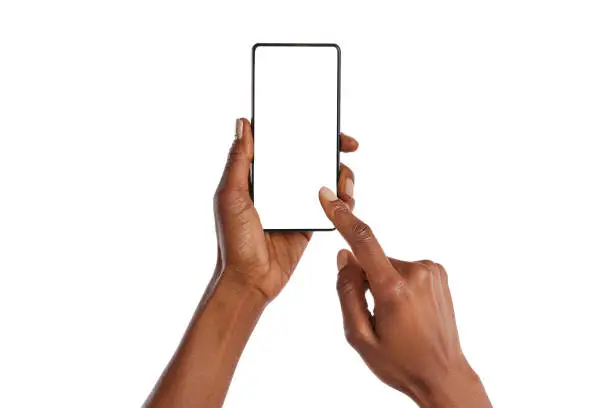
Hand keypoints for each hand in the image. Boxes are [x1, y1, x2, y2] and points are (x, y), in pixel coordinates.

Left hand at [214, 118, 357, 300]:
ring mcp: (296, 203)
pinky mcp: (310, 221)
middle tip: (349, 145)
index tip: (320, 121)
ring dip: (340, 173)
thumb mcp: (231, 195)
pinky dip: (343, 198)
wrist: (251, 280)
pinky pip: (331, 205)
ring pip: (324, 178)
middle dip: (332, 147)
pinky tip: (347, 198)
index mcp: (258, 175)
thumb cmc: (233, 240)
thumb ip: (238, 160)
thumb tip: (242, 122)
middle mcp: (279, 185)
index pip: (283, 143)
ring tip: (345, 180)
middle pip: (310, 156)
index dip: (302, 128)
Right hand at [318, 190, 491, 407]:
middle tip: (376, 315)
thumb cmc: (401, 362)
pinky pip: (404, 270)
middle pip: (372, 261)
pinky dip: (399, 284)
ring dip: (384, 284)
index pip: (363, 241)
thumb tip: (345, 257)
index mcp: (394, 290)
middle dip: (366, 280)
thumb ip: (347, 292)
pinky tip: (408, 311)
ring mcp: (431, 271)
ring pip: (388, 266)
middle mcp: (416, 273)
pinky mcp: (438, 273)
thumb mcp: (359, 336)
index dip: (342, 217)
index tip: (328, 198)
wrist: (444, 376)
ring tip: (397, 318)